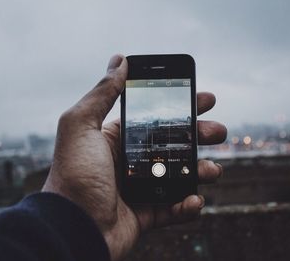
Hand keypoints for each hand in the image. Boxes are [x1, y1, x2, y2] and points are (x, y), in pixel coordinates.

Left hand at [42, 55, 226, 260]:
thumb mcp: (81, 125)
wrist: (70, 229)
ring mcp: (139, 189)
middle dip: (199, 136)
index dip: (181, 108)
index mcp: (117, 140)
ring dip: (201, 171)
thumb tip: (120, 60)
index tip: (205, 99)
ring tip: (214, 170)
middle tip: (219, 131)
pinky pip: (173, 208)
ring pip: (179, 176)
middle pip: (173, 145)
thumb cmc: (74, 175)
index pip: (155, 119)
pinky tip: (194, 199)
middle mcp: (129, 162)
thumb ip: (102, 93)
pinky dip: (187, 205)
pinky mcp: (145, 215)